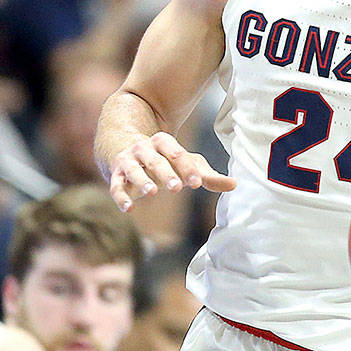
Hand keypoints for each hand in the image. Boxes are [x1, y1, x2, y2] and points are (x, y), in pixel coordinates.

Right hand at [105, 131, 236, 211]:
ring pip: (134, 170)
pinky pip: (116, 186)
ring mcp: (128, 161)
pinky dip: (121, 196)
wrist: (124, 149)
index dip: (187, 168)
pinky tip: (129, 208)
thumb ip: (207, 176)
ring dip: (142, 180)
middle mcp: (144, 149)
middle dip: (166, 173)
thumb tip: (235, 185)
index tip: (197, 183)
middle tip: (177, 187)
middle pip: (156, 160)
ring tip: (152, 193)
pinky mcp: (115, 176)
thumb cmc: (163, 160)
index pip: (178, 154)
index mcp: (164, 142)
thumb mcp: (185, 165)